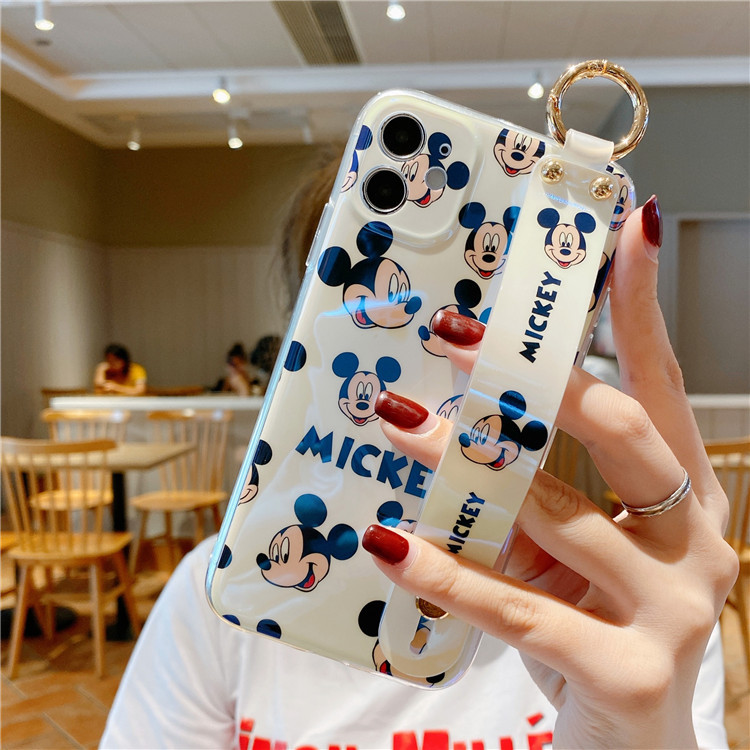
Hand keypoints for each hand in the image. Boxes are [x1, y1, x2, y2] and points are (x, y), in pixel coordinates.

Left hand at [364, 197, 738, 748]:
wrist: (632, 744)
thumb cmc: (595, 622)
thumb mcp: (568, 543)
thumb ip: (531, 483)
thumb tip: (451, 417)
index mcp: (682, 496)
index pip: (663, 382)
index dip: (642, 307)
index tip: (624, 232)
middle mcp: (691, 540)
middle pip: (617, 430)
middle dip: (534, 377)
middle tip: (455, 334)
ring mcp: (671, 608)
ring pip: (554, 512)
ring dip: (463, 462)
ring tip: (395, 420)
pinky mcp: (625, 670)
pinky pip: (518, 608)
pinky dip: (447, 571)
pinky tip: (388, 541)